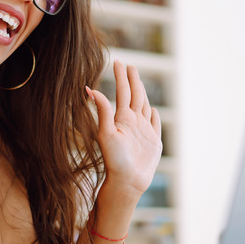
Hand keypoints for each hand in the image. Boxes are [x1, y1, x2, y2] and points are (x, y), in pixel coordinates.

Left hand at [86, 60, 162, 195]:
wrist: (127, 182)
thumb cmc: (115, 160)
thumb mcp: (106, 133)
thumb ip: (102, 111)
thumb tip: (89, 89)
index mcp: (122, 118)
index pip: (122, 92)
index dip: (121, 77)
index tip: (118, 61)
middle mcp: (133, 122)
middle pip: (135, 95)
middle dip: (132, 80)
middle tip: (129, 65)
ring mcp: (144, 131)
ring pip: (144, 106)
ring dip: (142, 92)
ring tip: (138, 81)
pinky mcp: (153, 142)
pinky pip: (155, 124)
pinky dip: (154, 116)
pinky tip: (152, 110)